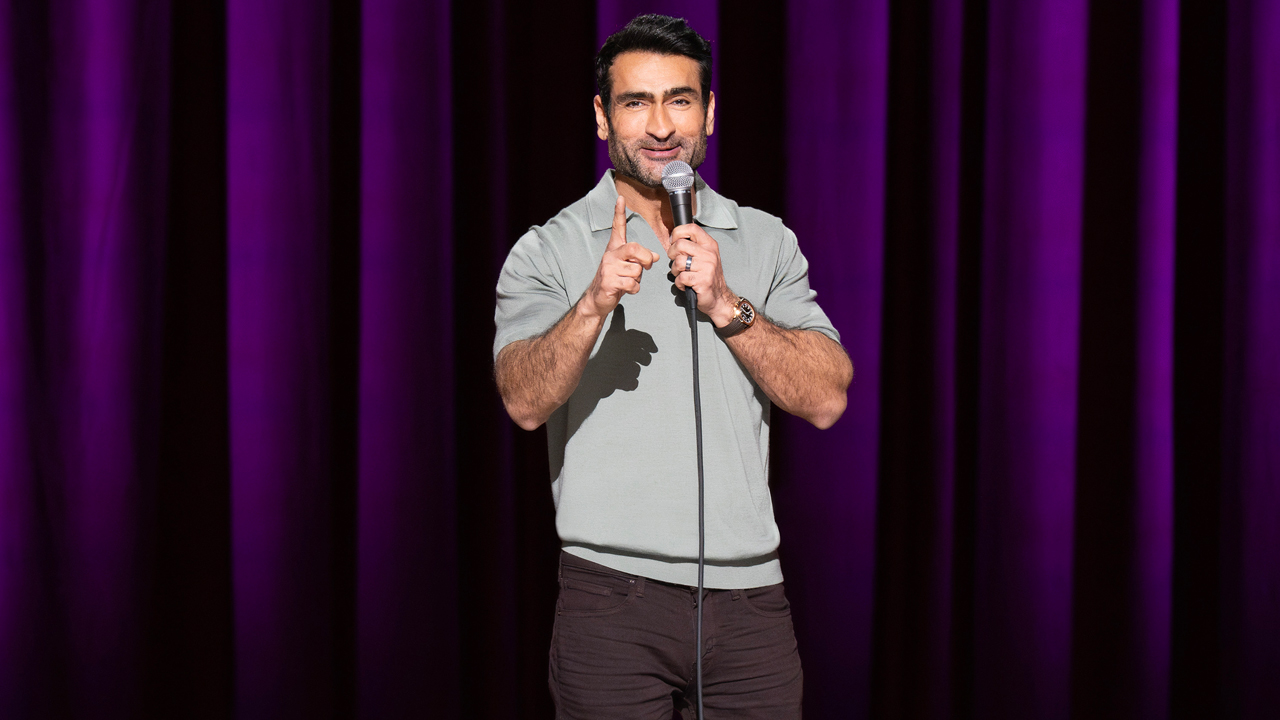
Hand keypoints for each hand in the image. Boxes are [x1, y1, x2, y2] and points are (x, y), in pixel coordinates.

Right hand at [579, 196, 660, 318]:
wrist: (597, 300)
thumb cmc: (615, 281)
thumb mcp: (628, 268)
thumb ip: (640, 260)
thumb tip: (656, 256)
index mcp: (614, 249)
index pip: (617, 227)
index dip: (619, 213)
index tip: (620, 198)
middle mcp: (610, 255)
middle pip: (634, 248)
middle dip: (646, 258)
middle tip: (647, 266)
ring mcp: (608, 268)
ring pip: (637, 270)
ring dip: (638, 279)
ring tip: (628, 282)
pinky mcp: (608, 281)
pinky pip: (632, 283)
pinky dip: (634, 289)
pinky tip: (626, 289)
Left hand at [667, 223, 736, 324]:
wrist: (719, 297)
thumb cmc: (707, 276)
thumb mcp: (704, 256)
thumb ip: (692, 245)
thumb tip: (673, 238)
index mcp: (709, 244)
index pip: (691, 228)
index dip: (677, 233)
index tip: (674, 242)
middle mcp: (709, 254)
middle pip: (680, 245)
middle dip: (672, 255)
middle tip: (677, 263)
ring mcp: (707, 267)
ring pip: (678, 262)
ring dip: (675, 271)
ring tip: (682, 274)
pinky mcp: (702, 281)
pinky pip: (681, 278)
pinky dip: (679, 283)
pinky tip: (685, 284)